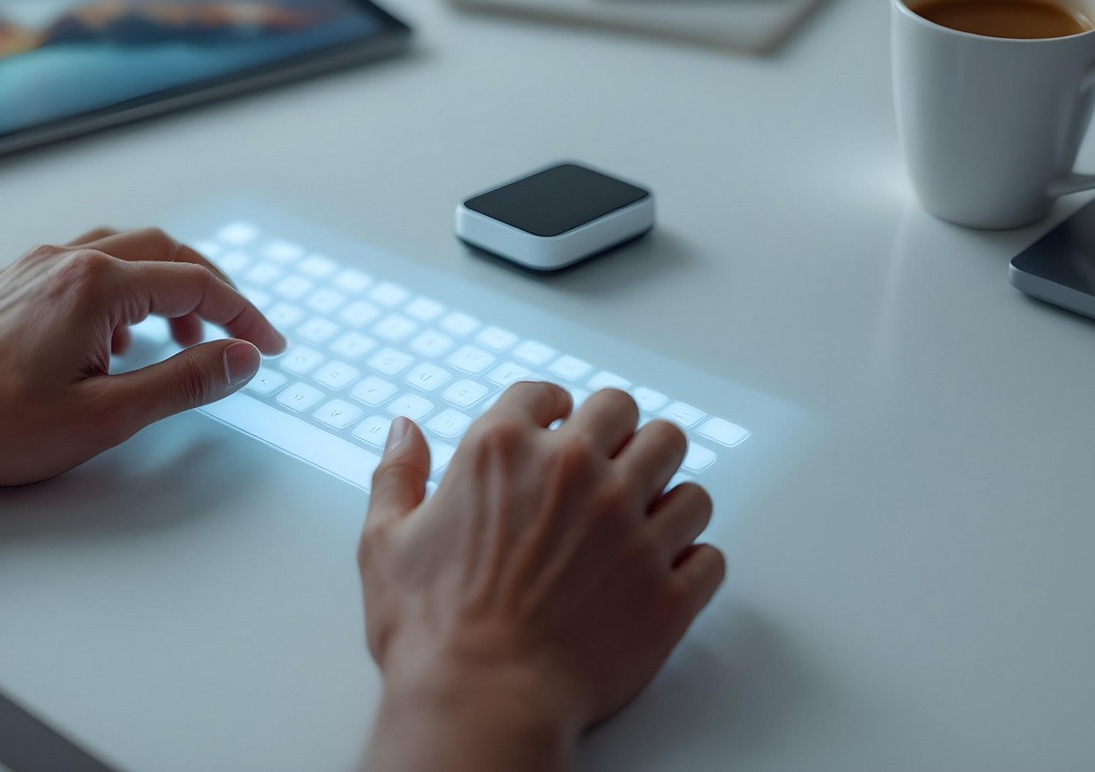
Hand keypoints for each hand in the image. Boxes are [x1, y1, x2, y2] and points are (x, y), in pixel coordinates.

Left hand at [0, 227, 285, 485]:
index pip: (194, 283)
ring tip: (179, 335)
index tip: (266, 347)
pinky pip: (85, 264)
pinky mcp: (12, 284)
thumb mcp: (106, 416)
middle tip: (234, 334)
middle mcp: (66, 261)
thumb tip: (240, 357)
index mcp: (96, 286)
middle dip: (210, 290)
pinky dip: (122, 289)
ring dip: (165, 284)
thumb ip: (183, 381)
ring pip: (123, 251)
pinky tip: (116, 338)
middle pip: (164, 251)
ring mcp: (34, 268)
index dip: (242, 315)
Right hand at [357, 383, 722, 769]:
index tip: (558, 421)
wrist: (481, 701)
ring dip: (665, 493)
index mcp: (504, 452)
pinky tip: (666, 572)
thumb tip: (404, 431)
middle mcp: (576, 473)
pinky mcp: (666, 587)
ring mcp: (630, 528)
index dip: (550, 406)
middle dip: (618, 434)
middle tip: (607, 463)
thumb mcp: (385, 541)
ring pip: (682, 477)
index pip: (545, 393)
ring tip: (644, 517)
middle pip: (627, 414)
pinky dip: (692, 562)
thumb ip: (397, 474)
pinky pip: (708, 555)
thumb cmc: (431, 629)